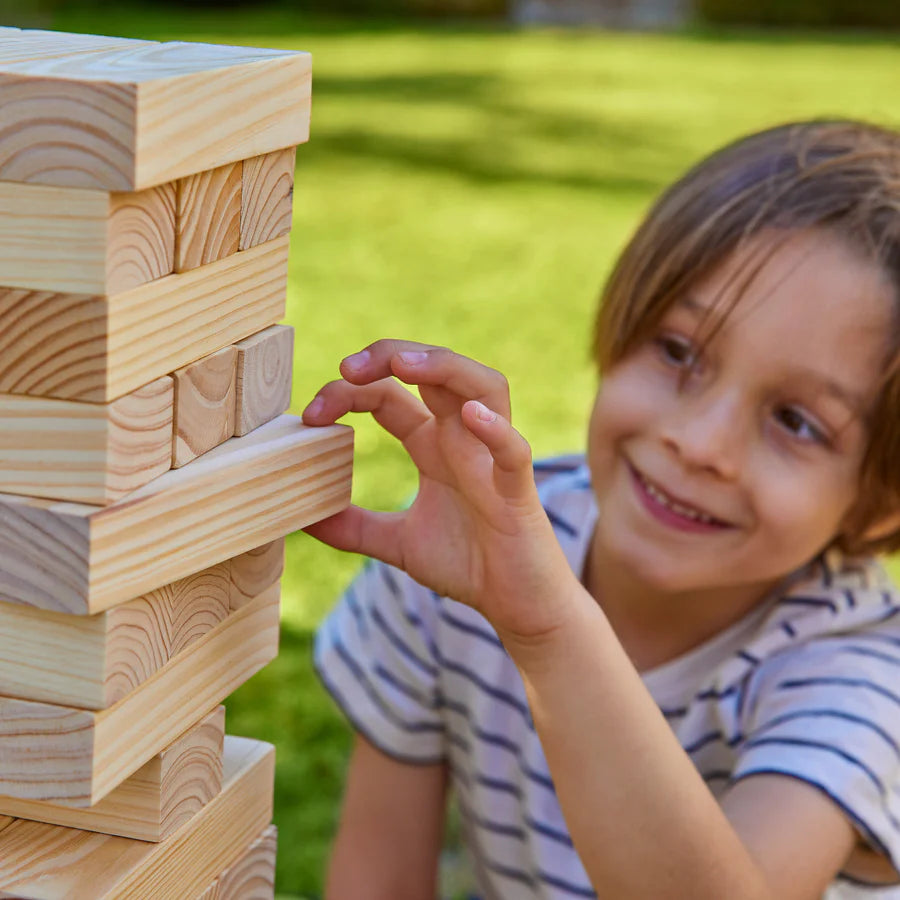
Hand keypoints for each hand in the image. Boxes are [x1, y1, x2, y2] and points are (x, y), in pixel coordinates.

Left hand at [302, 339, 579, 640]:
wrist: (516, 605)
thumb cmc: (468, 565)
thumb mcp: (396, 543)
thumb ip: (352, 527)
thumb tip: (301, 518)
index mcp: (433, 445)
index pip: (389, 395)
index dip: (348, 393)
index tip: (310, 415)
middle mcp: (463, 439)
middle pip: (435, 372)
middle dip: (390, 357)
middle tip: (347, 367)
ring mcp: (492, 458)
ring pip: (483, 387)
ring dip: (444, 367)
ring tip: (403, 364)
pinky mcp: (517, 490)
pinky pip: (513, 450)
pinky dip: (496, 429)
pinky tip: (470, 416)